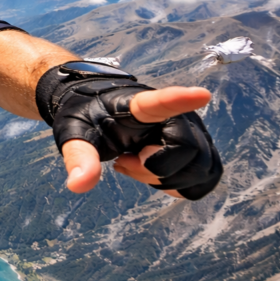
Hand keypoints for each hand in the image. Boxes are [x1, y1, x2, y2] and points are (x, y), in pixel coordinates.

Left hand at [62, 86, 215, 198]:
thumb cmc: (91, 118)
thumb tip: (77, 184)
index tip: (201, 95)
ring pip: (198, 170)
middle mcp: (176, 115)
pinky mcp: (197, 148)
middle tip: (124, 160)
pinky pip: (203, 179)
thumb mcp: (75, 135)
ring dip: (165, 179)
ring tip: (136, 163)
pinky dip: (179, 185)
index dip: (181, 100)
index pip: (162, 102)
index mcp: (140, 106)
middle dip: (153, 170)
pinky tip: (154, 174)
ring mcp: (191, 131)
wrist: (99, 109)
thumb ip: (79, 157)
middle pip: (187, 152)